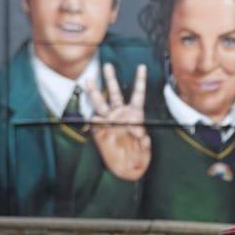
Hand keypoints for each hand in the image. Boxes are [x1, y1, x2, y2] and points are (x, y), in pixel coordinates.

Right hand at [87, 63, 150, 180]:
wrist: (127, 169)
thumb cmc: (139, 157)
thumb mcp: (145, 148)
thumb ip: (144, 140)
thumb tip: (140, 132)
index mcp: (135, 115)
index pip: (137, 95)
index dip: (139, 81)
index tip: (141, 67)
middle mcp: (120, 115)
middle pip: (115, 93)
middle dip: (110, 79)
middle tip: (107, 66)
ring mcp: (108, 121)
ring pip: (100, 103)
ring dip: (94, 92)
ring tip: (89, 81)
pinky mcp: (99, 131)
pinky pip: (93, 122)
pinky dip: (92, 120)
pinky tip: (93, 120)